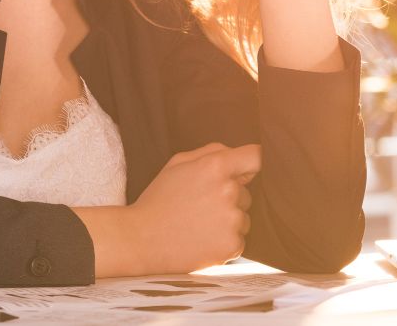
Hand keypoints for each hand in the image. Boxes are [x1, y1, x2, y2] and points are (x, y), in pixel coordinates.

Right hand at [128, 142, 259, 273]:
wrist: (140, 240)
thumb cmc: (159, 200)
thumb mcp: (178, 164)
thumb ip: (212, 152)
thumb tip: (237, 155)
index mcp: (216, 167)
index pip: (255, 157)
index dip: (252, 164)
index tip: (248, 171)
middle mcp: (229, 191)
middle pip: (246, 192)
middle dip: (230, 197)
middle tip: (200, 206)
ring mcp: (232, 220)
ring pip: (244, 217)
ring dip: (228, 220)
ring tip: (198, 225)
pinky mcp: (232, 245)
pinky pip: (239, 239)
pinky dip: (224, 241)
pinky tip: (202, 239)